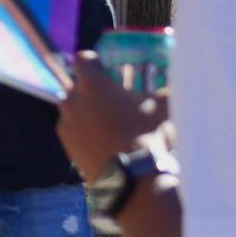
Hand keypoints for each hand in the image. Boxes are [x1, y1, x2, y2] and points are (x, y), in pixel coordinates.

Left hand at [56, 51, 166, 176]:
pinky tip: (103, 141)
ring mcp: (65, 123)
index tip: (107, 69)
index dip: (95, 62)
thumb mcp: (163, 106)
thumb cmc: (147, 134)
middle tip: (111, 98)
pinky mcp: (65, 145)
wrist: (131, 177)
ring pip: (74, 109)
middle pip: (77, 86)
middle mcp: (71, 99)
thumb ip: (161, 91)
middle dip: (92, 90)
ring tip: (109, 123)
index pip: (83, 59)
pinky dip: (84, 132)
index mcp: (91, 83)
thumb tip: (170, 87)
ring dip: (87, 111)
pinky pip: (73, 130)